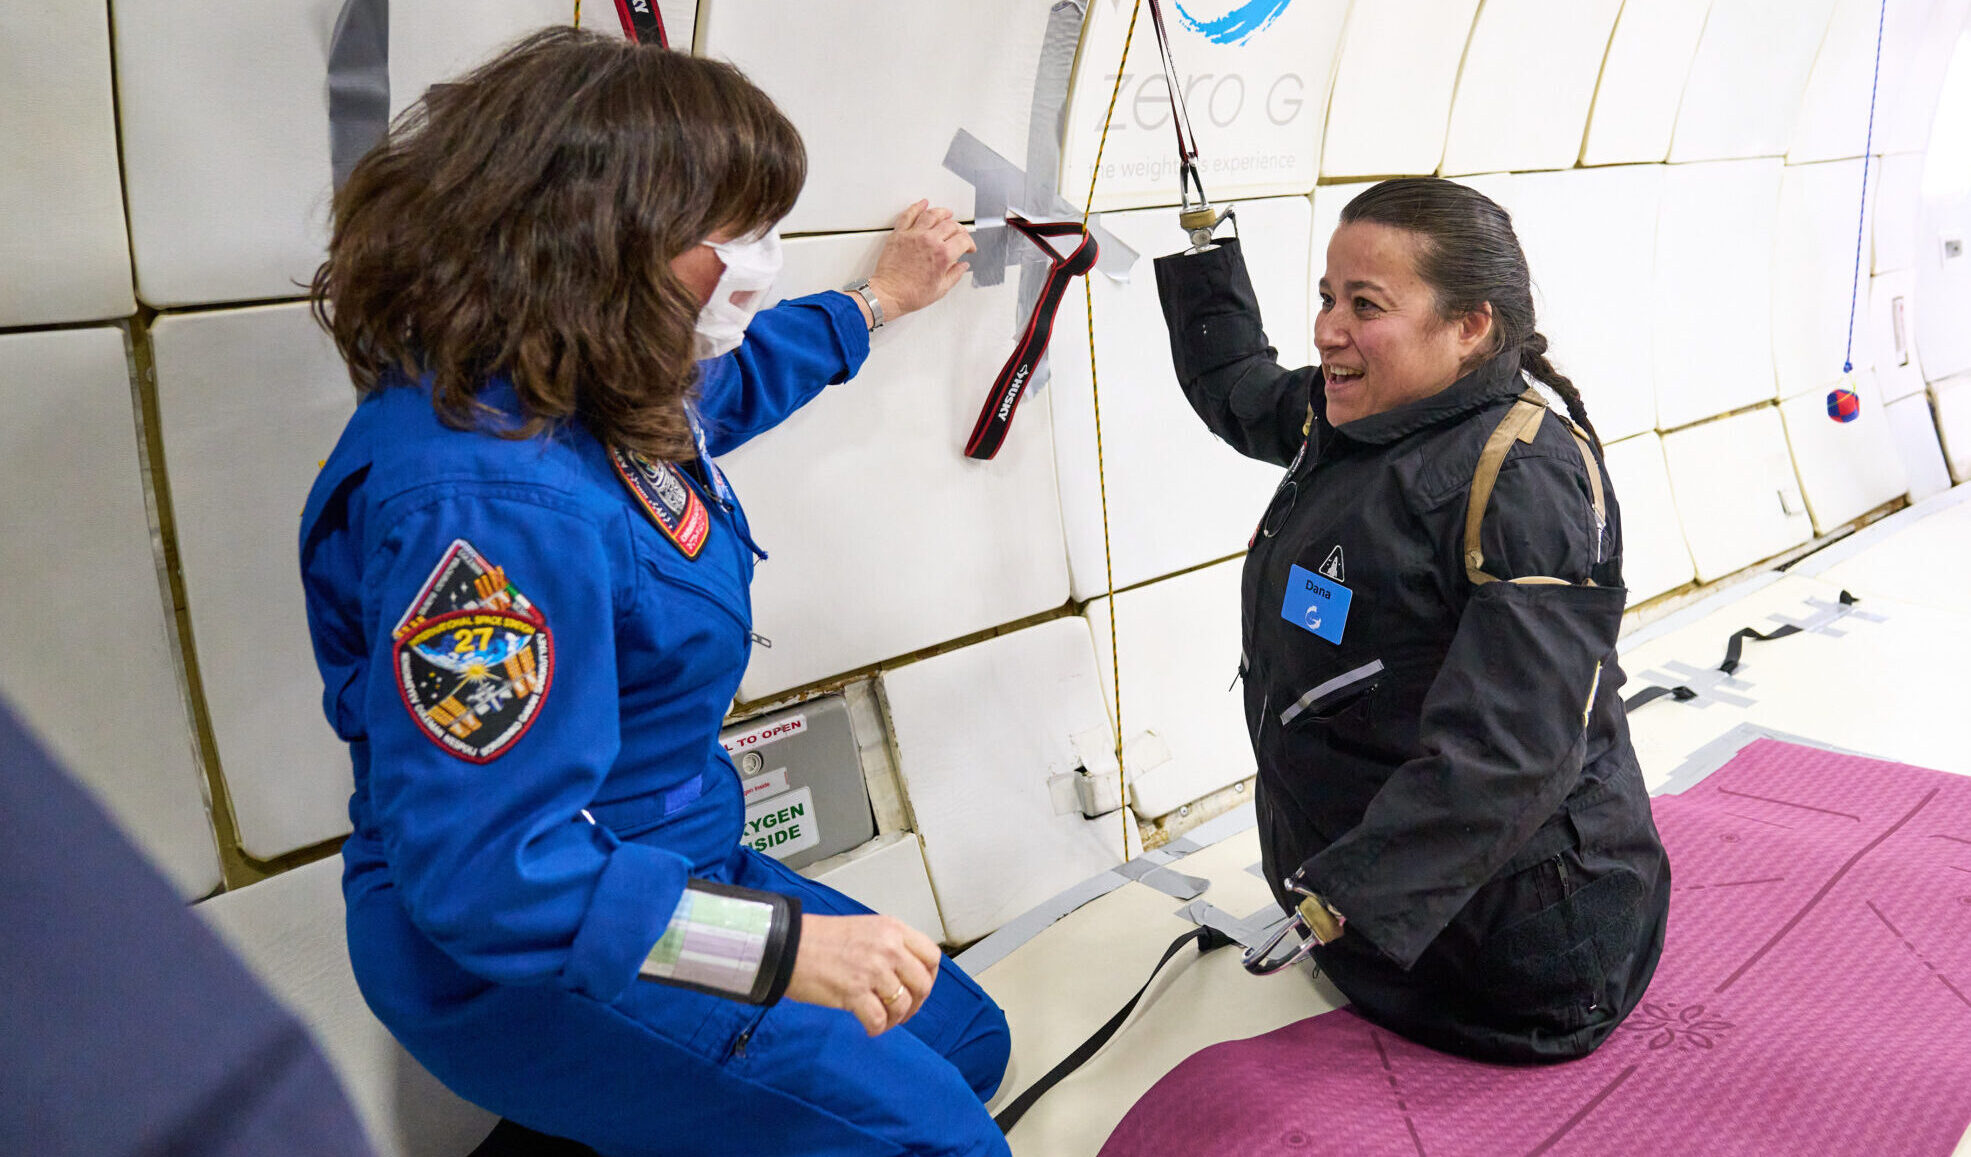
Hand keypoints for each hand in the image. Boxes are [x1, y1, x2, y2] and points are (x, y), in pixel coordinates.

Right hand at [785, 914, 940, 1035]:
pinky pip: (880, 1020)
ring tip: (883, 1019)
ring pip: (903, 1005)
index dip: (929, 977)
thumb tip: (907, 971)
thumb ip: (889, 945)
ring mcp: (873, 970)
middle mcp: (888, 948)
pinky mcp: (855, 992)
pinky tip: (869, 1026)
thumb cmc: (819, 939)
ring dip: (895, 1018)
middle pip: (922, 984)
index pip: (931, 956)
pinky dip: (877, 1028)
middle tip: (902, 1010)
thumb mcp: (864, 929)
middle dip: (916, 1003)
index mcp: (892, 929)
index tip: (919, 987)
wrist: (787, 946)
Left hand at [863, 200, 975, 322]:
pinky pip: (909, 215)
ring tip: (947, 213)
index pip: (963, 239)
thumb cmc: (911, 294)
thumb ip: (955, 274)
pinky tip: (923, 203)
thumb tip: (962, 266)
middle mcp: (930, 241)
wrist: (888, 294)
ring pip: (932, 214)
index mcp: (943, 255)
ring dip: (942, 212)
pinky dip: (917, 206)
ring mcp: (914, 235)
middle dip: (959, 228)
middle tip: (959, 233)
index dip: (969, 243)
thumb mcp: (940, 289)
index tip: (968, 247)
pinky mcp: (900, 234)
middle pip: (950, 225)